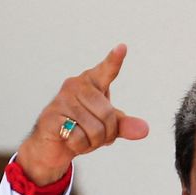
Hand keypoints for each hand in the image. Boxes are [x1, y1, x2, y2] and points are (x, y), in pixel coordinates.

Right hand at [16, 44, 148, 185]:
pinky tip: (69, 141)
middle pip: (108, 114)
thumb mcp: (108, 127)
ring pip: (95, 129)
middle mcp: (75, 86)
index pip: (106, 71)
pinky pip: (78, 138)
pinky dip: (79, 146)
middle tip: (95, 137)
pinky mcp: (51, 117)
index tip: (122, 48)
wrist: (53, 147)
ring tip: (81, 138)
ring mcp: (61, 100)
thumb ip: (125, 125)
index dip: (114, 60)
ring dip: (92, 142)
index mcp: (92, 83)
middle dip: (107, 134)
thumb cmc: (82, 130)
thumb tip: (144, 129)